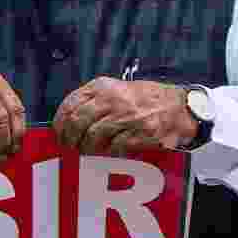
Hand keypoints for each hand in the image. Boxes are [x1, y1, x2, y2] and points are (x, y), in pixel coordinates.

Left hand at [52, 78, 196, 154]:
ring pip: (93, 136)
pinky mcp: (140, 133)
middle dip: (69, 138)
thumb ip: (94, 100)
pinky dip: (108, 152)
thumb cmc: (146, 99)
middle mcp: (114, 99)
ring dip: (87, 148)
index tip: (58, 133)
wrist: (179, 107)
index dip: (60, 122)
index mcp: (104, 86)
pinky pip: (114, 147)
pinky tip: (109, 150)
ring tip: (88, 150)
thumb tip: (68, 120)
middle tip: (69, 146)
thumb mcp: (117, 89)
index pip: (71, 103)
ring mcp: (127, 116)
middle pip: (78, 121)